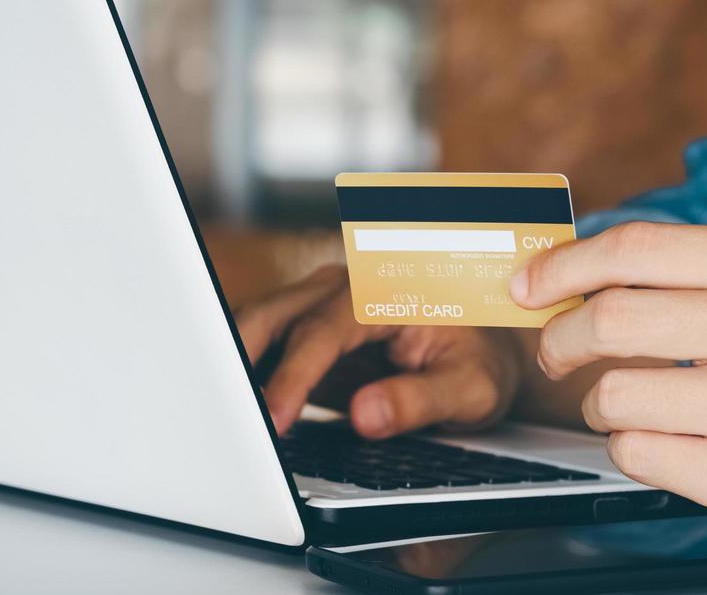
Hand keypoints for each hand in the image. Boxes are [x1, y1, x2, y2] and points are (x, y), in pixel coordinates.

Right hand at [235, 264, 521, 437]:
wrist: (487, 343)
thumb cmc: (482, 359)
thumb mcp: (471, 388)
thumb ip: (419, 399)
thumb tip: (366, 416)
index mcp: (385, 289)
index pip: (324, 330)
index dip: (294, 376)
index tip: (274, 419)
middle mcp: (346, 287)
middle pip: (275, 313)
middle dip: (238, 357)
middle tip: (220, 412)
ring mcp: (321, 303)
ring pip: (262, 323)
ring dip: (236, 363)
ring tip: (219, 414)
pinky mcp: (308, 327)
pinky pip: (268, 342)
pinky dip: (248, 370)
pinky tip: (236, 406)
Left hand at [512, 222, 706, 547]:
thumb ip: (689, 271)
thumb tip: (571, 269)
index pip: (633, 249)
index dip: (562, 266)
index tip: (527, 285)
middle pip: (609, 319)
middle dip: (563, 340)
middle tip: (558, 353)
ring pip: (614, 395)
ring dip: (601, 405)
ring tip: (633, 406)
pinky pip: (636, 454)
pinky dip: (632, 449)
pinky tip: (670, 443)